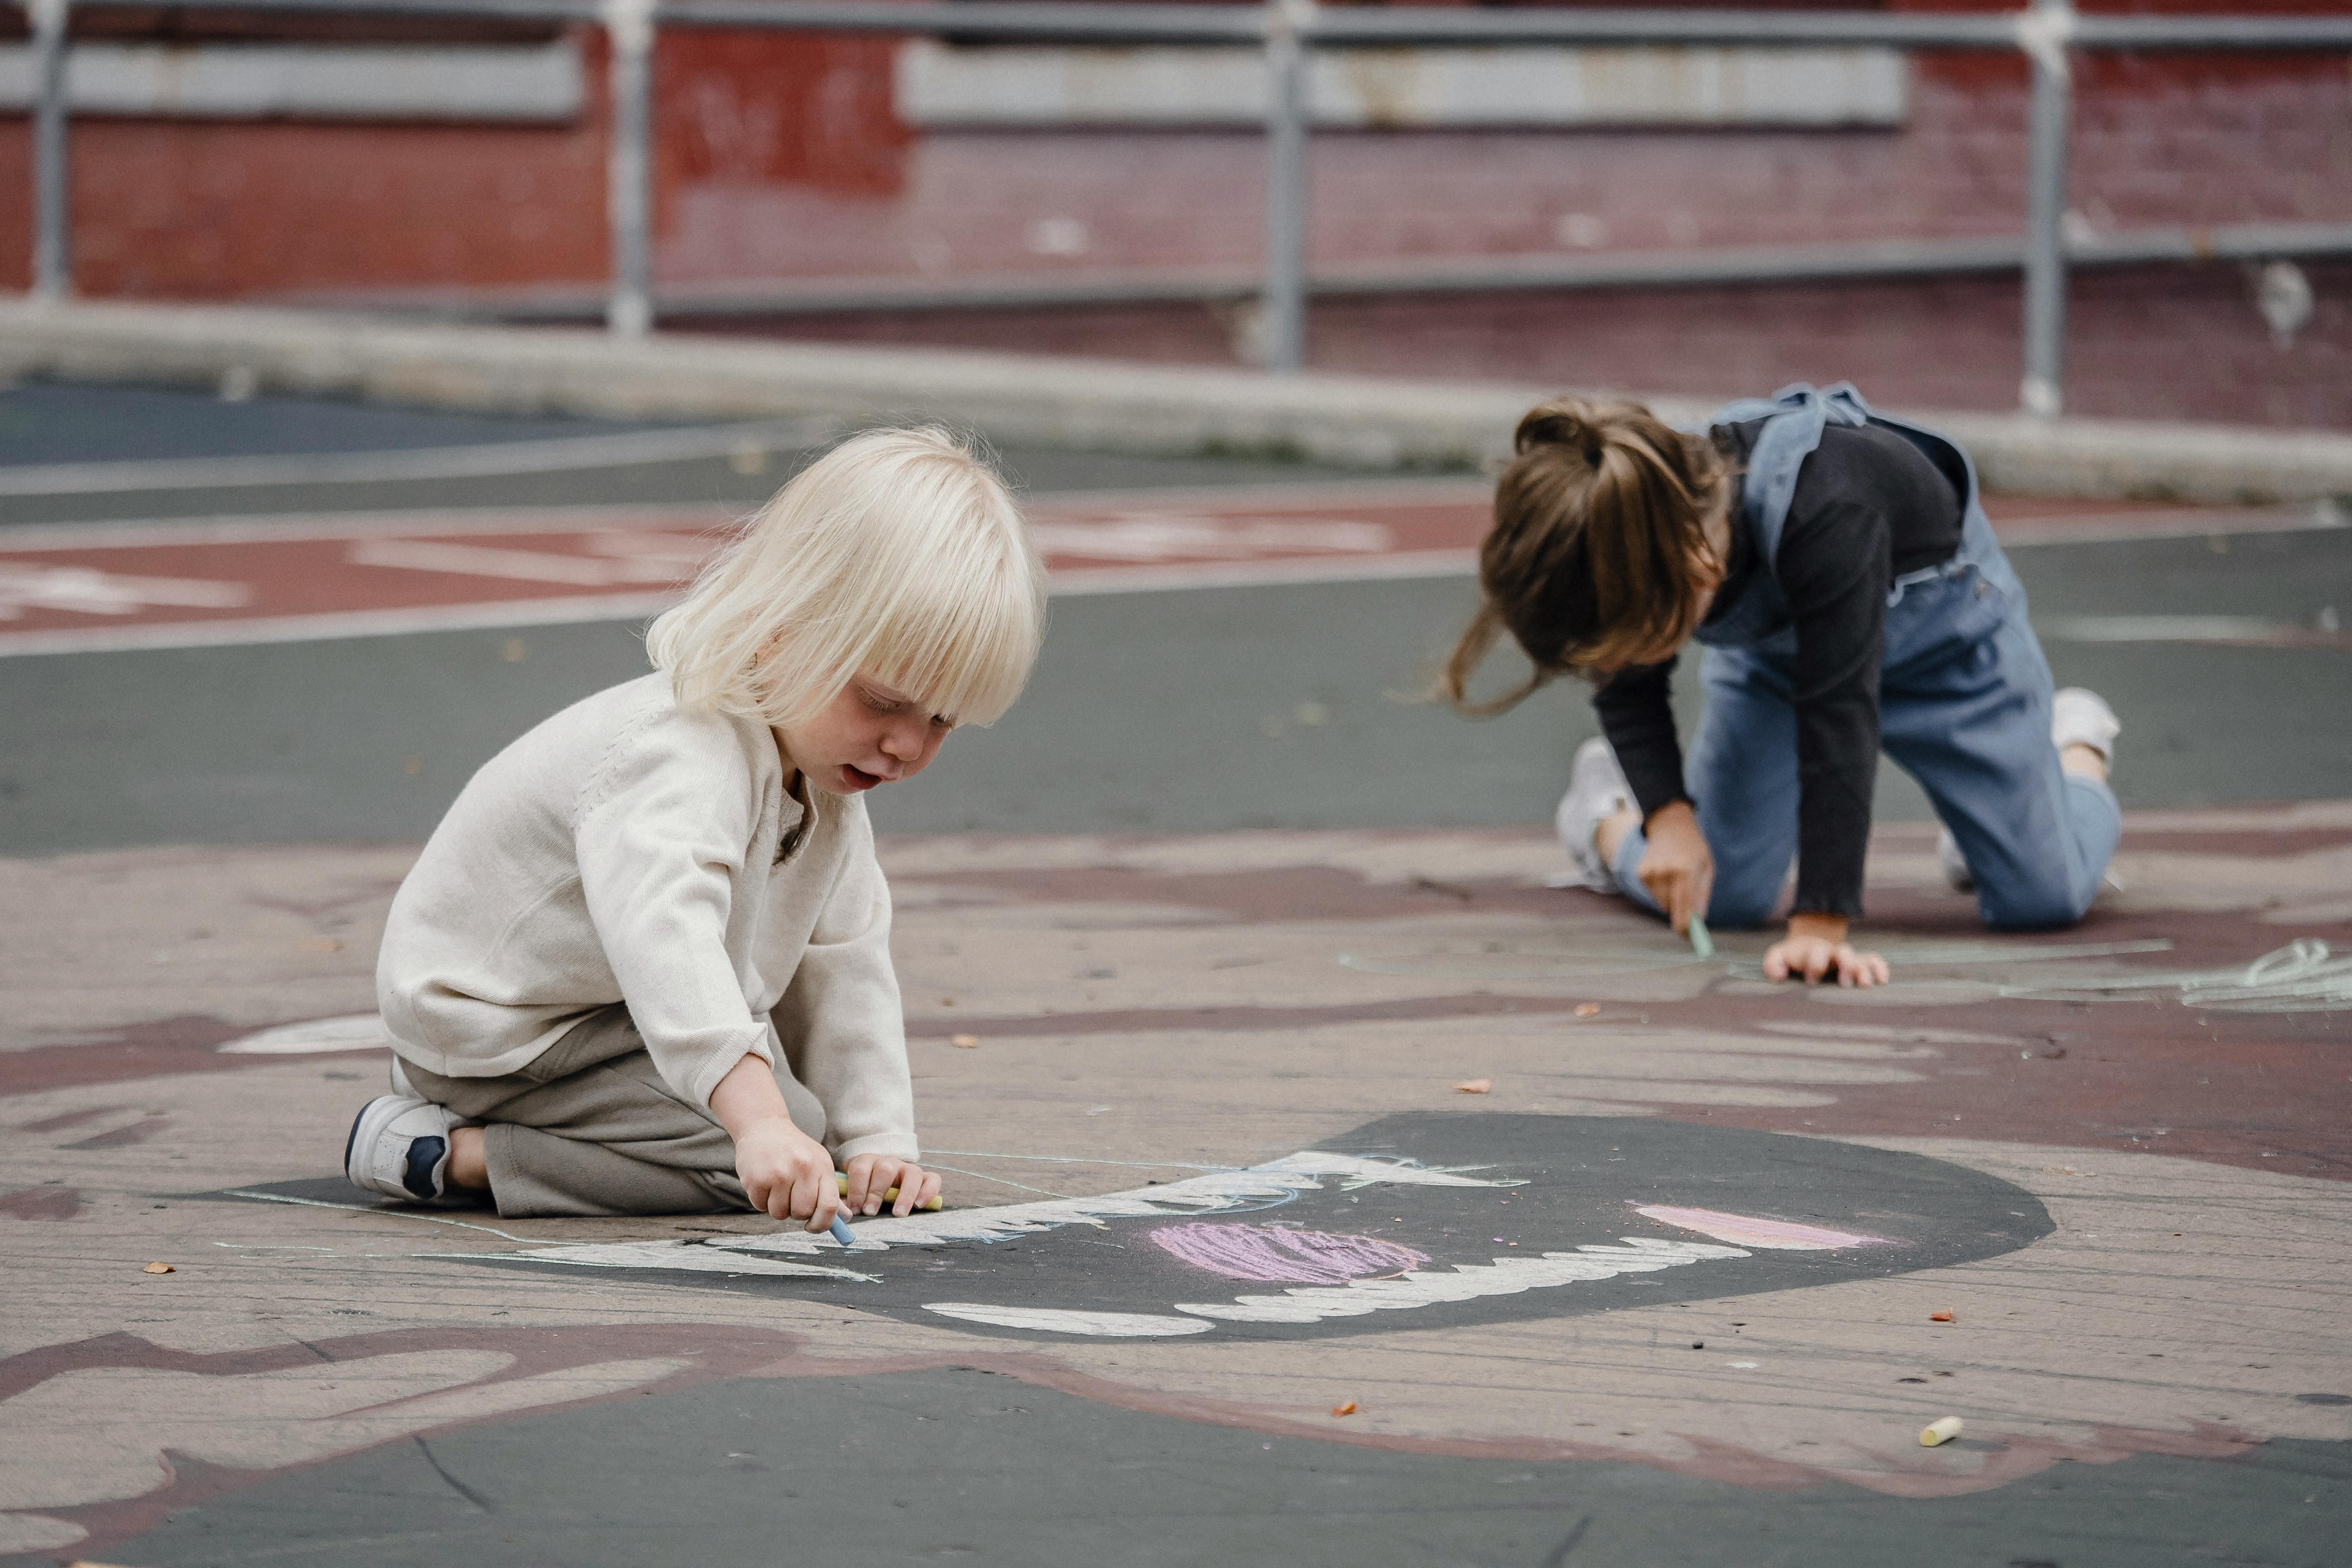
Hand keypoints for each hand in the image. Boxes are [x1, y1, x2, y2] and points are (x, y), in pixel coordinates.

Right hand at [733, 1118, 843, 1230]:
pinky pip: (760, 1206)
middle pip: (803, 1213)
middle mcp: (802, 1168)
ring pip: (780, 1213)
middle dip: (796, 1212)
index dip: (823, 1224)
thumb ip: (830, 1191)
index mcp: (821, 1166)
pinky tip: (764, 1181)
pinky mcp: (757, 1178)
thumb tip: (844, 1218)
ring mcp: (778, 1173)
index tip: (813, 1226)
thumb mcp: (818, 1162)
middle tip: (790, 1197)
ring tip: (776, 1187)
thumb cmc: (794, 1149)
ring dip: (777, 1207)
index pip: (830, 1205)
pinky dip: (761, 1200)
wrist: (764, 1126)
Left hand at [843, 1153, 942, 1217]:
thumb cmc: (863, 1187)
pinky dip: (928, 1191)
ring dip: (904, 1195)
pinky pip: (933, 1179)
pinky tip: (919, 1206)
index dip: (856, 1188)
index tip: (854, 1208)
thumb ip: (845, 1198)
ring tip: (898, 1214)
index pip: (861, 1168)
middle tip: (870, 1212)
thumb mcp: (851, 1188)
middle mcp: (889, 1162)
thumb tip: (840, 1212)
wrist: (879, 1176)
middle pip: (885, 1169)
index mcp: (867, 1162)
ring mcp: (908, 1169)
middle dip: (876, 1192)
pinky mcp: (924, 1178)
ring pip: (911, 1173)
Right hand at [1636, 801, 1714, 936]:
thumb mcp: (1707, 868)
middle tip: (1690, 909)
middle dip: (1681, 913)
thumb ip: (1702, 896)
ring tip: (1677, 880)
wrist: (1669, 824)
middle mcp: (1665, 874)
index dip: (1686, 928)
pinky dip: (1662, 891)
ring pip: (1662, 904)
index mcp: (1685, 872)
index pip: (1683, 911)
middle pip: (1671, 911)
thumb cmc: (1693, 847)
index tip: (1690, 937)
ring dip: (1671, 900)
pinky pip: (1654, 895)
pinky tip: (1666, 874)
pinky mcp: (1640, 874)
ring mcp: (1649, 874)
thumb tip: (1697, 922)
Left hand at [1763, 913, 1890, 987]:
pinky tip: (1883, 980)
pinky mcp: (1859, 962)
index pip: (1816, 955)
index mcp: (1812, 951)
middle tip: (1844, 983)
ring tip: (1865, 985)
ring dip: (1863, 970)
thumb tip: (1778, 975)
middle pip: (1842, 953)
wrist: (1807, 944)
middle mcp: (1832, 953)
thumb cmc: (1792, 957)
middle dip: (1845, 966)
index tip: (1811, 980)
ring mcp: (1847, 957)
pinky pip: (1874, 960)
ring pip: (1859, 958)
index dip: (1814, 966)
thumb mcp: (1778, 956)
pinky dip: (1880, 967)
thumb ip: (1773, 963)